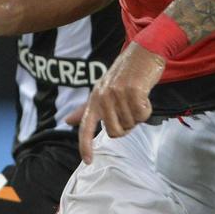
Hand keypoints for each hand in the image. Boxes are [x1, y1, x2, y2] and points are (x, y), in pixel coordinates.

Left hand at [64, 42, 164, 162]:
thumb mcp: (101, 88)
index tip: (88, 161)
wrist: (143, 51)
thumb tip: (67, 121)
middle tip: (130, 111)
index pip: (85, 126)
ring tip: (137, 99)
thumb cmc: (124, 73)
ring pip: (131, 124)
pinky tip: (145, 97)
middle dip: (126, 127)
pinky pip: (142, 115)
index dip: (85, 145)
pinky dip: (147, 110)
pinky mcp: (133, 91)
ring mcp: (118, 94)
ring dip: (138, 116)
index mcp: (94, 98)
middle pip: (115, 132)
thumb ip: (86, 108)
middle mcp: (103, 97)